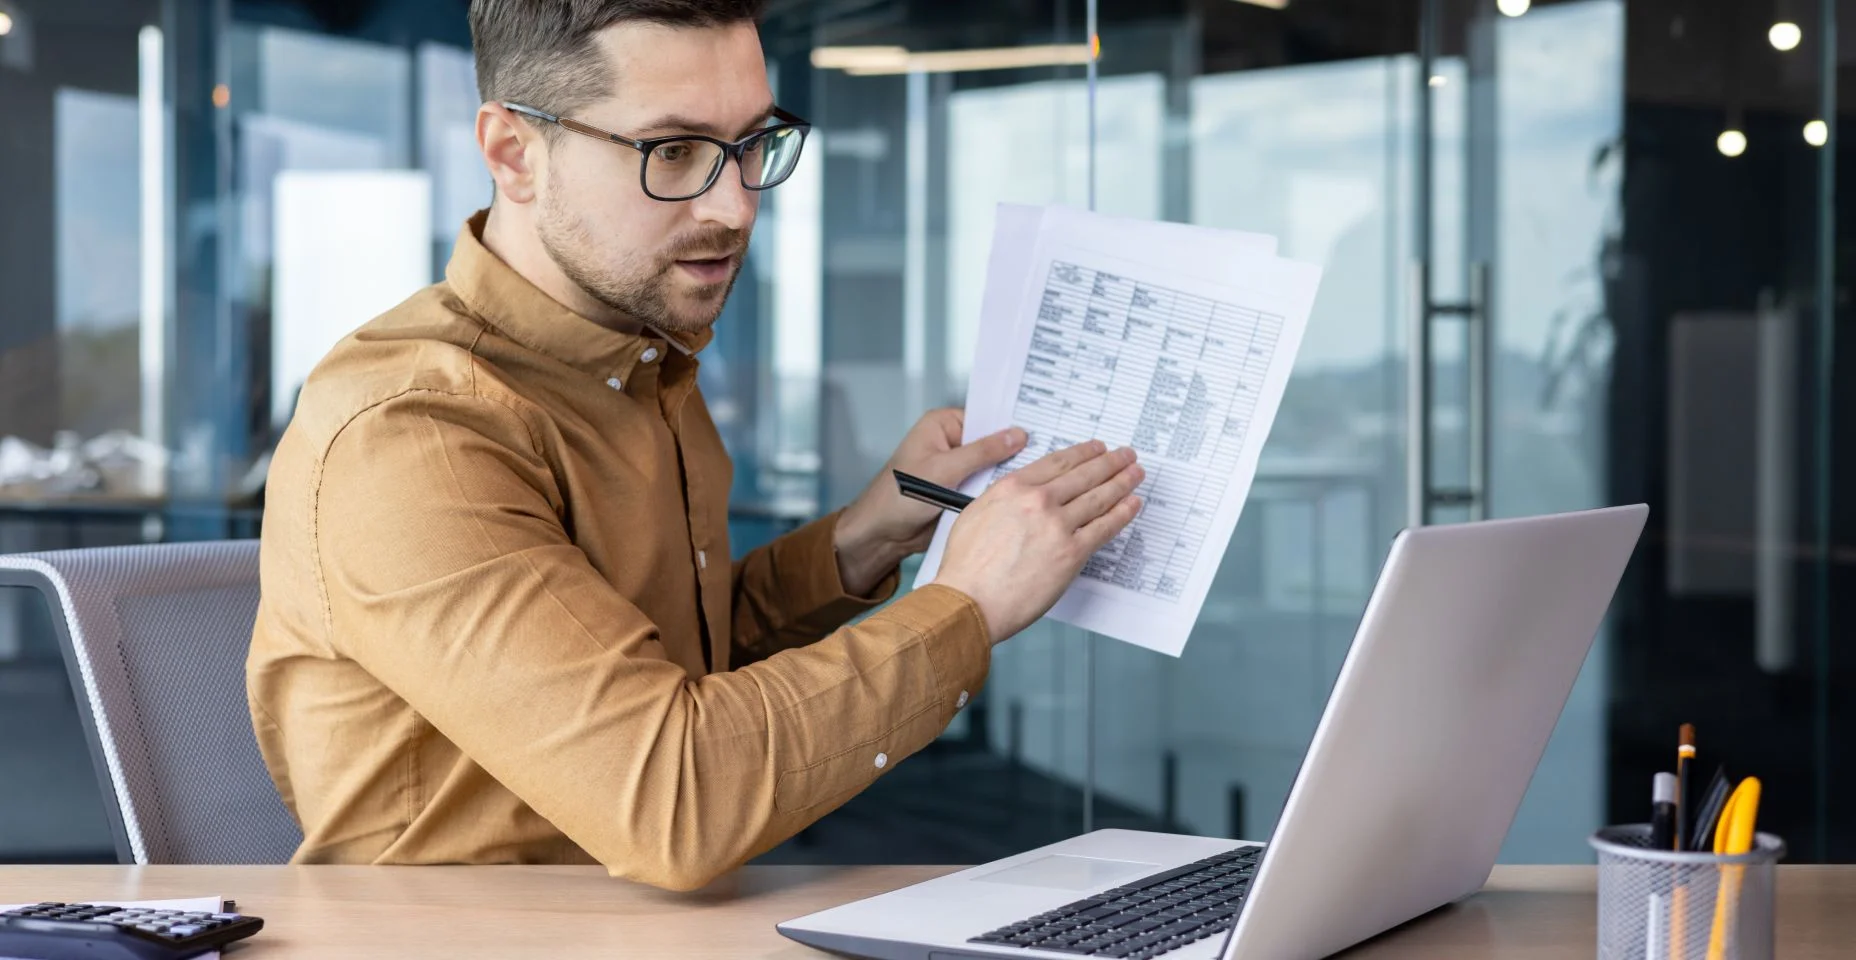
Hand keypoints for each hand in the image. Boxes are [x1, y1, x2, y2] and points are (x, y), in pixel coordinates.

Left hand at [833, 408, 1028, 594]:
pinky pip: (987, 487)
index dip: (1011, 424)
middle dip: (1014, 451)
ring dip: (1008, 475)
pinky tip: (1022, 496)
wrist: (881, 535)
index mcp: (943, 425)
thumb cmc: (897, 497)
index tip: (1043, 427)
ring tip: (1043, 475)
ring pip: (993, 467)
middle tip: (1050, 453)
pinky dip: (999, 492)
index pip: (986, 417)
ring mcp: (958, 467)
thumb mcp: (943, 470)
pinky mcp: (961, 490)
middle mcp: (952, 442)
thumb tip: (1016, 436)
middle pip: (993, 442)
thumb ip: (982, 453)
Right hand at [932, 441, 1143, 643]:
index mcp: (1012, 487)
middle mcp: (1037, 501)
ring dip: (1122, 482)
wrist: (969, 599)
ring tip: (1135, 474)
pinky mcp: (1071, 553)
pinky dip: (1122, 514)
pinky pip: (1104, 527)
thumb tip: (1022, 497)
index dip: (1083, 453)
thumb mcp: (975, 514)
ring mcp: (1057, 526)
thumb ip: (1003, 499)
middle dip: (1110, 462)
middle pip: (1084, 475)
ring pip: (1099, 497)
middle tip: (1126, 455)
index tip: (1097, 449)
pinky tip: (1132, 504)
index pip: (1057, 462)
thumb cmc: (966, 567)